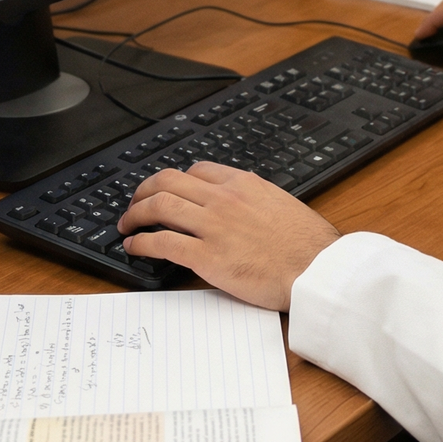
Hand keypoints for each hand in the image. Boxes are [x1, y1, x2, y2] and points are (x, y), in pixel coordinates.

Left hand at [117, 162, 339, 311]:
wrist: (316, 270)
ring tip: (126, 225)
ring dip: (134, 214)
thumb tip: (245, 203)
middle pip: (168, 182)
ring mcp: (213, 226)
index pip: (196, 171)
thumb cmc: (307, 244)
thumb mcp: (282, 204)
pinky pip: (162, 243)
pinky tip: (134, 248)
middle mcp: (224, 199)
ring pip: (159, 207)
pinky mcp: (206, 257)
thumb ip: (256, 199)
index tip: (165, 190)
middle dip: (143, 191)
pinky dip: (141, 243)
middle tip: (134, 203)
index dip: (174, 180)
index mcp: (244, 184)